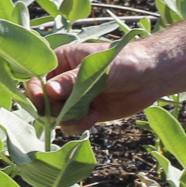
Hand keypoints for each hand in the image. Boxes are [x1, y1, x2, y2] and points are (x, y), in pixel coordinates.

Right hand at [25, 40, 162, 134]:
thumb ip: (72, 81)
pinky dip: (78, 125)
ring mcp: (74, 98)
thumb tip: (49, 91)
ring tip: (85, 115)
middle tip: (64, 111)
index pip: (37, 77)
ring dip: (66, 119)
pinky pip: (71, 124)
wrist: (150, 76)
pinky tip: (94, 117)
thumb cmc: (123, 61)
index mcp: (61, 61)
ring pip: (56, 116)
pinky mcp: (86, 113)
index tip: (41, 101)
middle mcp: (64, 80)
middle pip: (43, 100)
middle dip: (51, 109)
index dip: (35, 91)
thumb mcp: (95, 69)